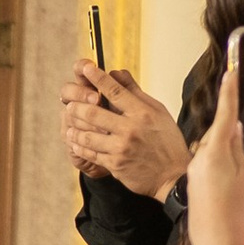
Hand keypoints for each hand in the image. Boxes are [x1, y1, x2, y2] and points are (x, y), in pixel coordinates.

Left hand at [65, 61, 188, 196]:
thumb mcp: (158, 112)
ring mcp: (121, 148)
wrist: (174, 175)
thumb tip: (117, 72)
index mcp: (143, 113)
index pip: (115, 91)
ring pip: (87, 135)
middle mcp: (130, 129)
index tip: (86, 68)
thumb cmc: (167, 141)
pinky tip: (75, 142)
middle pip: (94, 112)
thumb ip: (135, 92)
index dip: (98, 78)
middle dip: (77, 106)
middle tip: (70, 103)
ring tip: (69, 123)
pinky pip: (90, 153)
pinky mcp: (115, 164)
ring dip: (74, 128)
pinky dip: (80, 146)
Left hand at [186, 65, 243, 244]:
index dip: (229, 93)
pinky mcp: (194, 186)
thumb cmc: (236, 210)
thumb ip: (239, 150)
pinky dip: (220, 167)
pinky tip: (230, 180)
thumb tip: (234, 129)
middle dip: (230, 129)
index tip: (229, 74)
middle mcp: (200, 158)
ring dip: (226, 152)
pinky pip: (208, 167)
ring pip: (212, 152)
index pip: (225, 115)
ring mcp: (194, 172)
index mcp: (215, 151)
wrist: (216, 242)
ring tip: (242, 167)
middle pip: (217, 135)